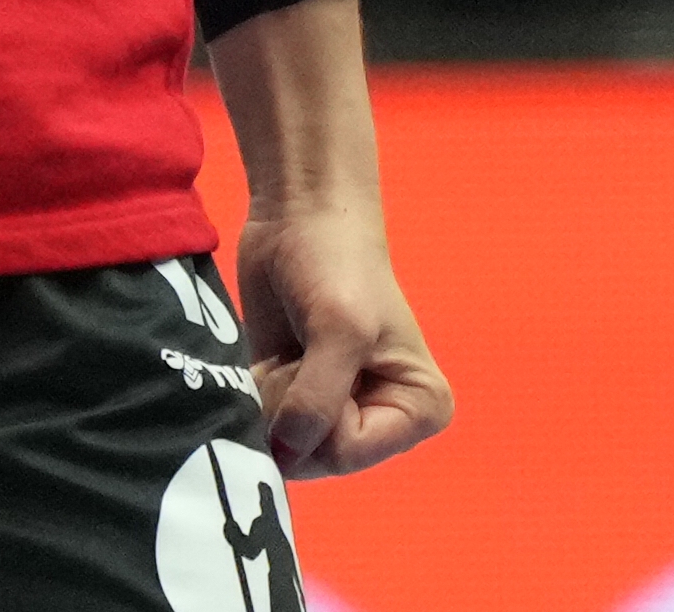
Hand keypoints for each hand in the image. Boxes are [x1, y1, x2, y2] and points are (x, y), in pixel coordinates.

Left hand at [229, 195, 451, 479]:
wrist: (298, 216)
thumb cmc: (337, 265)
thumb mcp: (339, 331)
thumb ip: (316, 401)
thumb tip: (282, 458)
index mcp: (418, 412)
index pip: (348, 453)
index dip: (319, 415)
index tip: (323, 359)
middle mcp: (380, 422)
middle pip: (312, 457)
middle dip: (290, 407)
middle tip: (299, 353)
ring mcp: (335, 414)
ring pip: (282, 446)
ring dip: (270, 398)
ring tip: (287, 353)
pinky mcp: (295, 400)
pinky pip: (261, 427)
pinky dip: (255, 393)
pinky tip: (268, 359)